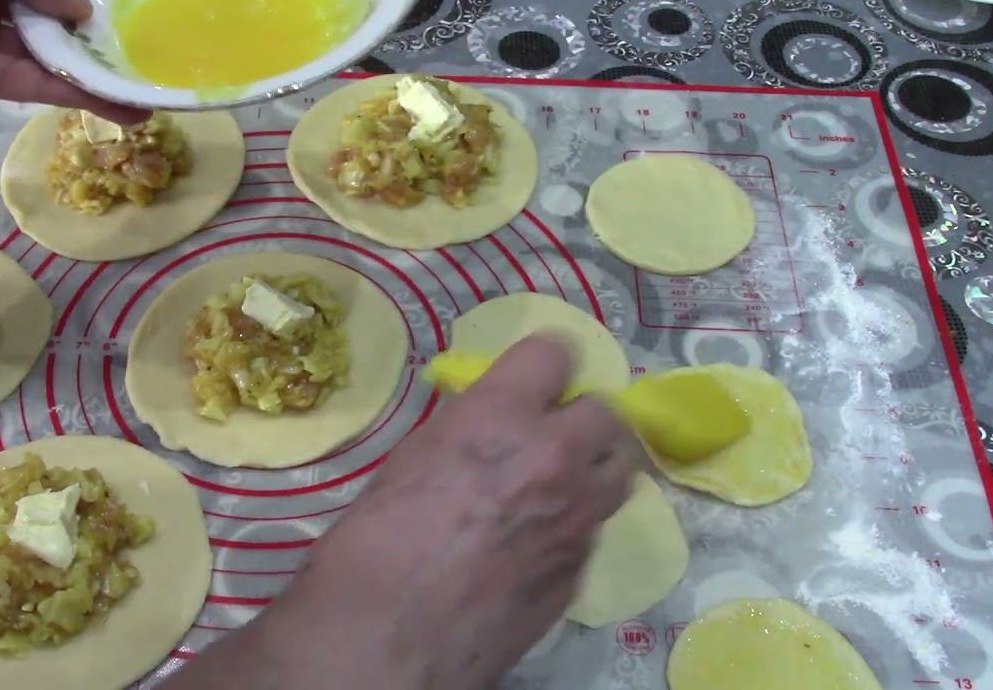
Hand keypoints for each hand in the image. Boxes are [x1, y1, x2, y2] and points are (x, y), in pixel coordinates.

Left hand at [0, 0, 145, 122]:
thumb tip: (75, 10)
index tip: (122, 23)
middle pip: (47, 17)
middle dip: (93, 41)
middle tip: (147, 66)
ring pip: (42, 55)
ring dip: (91, 75)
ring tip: (144, 97)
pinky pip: (23, 83)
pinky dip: (66, 94)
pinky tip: (112, 105)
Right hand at [172, 335, 635, 689]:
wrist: (391, 639)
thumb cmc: (373, 545)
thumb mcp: (410, 462)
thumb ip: (463, 432)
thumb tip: (485, 425)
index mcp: (501, 418)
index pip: (556, 353)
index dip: (543, 363)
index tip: (533, 376)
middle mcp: (554, 458)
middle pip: (607, 412)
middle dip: (580, 418)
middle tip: (548, 435)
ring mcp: (576, 518)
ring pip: (618, 471)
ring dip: (591, 468)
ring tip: (553, 487)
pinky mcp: (580, 570)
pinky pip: (593, 529)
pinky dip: (573, 526)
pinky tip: (533, 545)